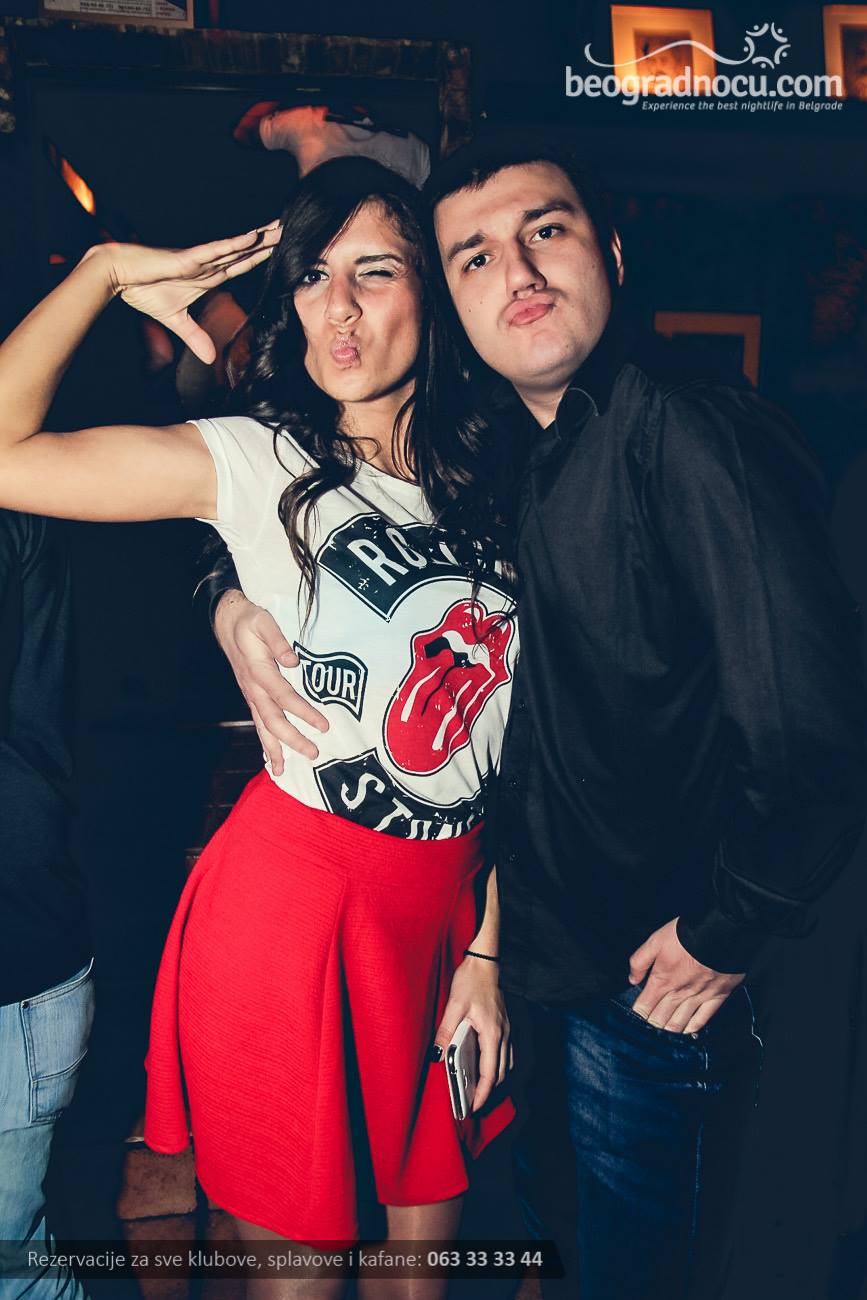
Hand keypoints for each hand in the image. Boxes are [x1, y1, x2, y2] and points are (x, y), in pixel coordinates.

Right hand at [94, 222, 280, 363]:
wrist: (119, 275)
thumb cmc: (144, 289)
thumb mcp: (175, 320)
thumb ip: (194, 336)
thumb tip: (210, 358)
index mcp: (207, 276)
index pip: (241, 266)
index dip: (261, 258)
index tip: (281, 250)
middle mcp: (208, 264)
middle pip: (245, 252)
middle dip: (267, 242)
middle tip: (291, 229)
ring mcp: (200, 260)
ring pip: (236, 247)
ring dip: (258, 238)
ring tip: (280, 227)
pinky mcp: (188, 258)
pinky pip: (215, 250)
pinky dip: (233, 245)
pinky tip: (251, 237)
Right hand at [214, 590, 327, 771]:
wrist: (227, 622)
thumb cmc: (250, 621)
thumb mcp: (264, 622)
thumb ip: (278, 641)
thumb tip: (292, 661)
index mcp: (260, 672)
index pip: (284, 697)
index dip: (303, 713)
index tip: (323, 726)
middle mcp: (254, 688)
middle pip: (272, 720)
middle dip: (292, 740)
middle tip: (313, 753)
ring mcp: (251, 695)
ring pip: (262, 727)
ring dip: (273, 749)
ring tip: (282, 771)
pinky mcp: (251, 696)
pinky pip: (258, 723)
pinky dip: (264, 741)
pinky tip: (271, 756)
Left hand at [434, 956, 511, 1111]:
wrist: (485, 962)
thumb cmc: (471, 981)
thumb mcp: (454, 1005)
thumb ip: (446, 1031)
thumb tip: (437, 1055)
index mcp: (492, 1032)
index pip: (490, 1073)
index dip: (482, 1093)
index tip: (473, 1107)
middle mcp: (503, 1034)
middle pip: (502, 1073)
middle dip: (489, 1091)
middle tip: (472, 1103)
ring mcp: (507, 1029)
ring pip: (507, 1064)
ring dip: (496, 1079)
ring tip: (479, 1089)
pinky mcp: (506, 1024)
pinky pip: (507, 1053)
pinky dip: (499, 1065)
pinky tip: (486, 1066)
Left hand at [629, 918, 744, 1033]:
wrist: (721, 932)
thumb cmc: (687, 934)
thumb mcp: (656, 940)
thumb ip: (640, 961)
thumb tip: (632, 979)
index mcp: (662, 979)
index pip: (644, 1006)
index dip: (638, 1012)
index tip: (637, 1013)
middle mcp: (679, 992)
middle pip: (660, 1018)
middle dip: (652, 1022)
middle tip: (650, 1022)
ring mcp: (698, 997)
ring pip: (679, 1022)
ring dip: (669, 1028)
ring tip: (664, 1028)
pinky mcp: (717, 996)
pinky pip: (703, 1019)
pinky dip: (693, 1027)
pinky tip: (687, 1029)